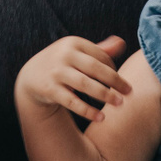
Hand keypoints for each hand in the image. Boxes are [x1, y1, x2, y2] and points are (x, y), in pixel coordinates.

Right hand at [14, 35, 131, 123]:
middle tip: (129, 92)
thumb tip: (121, 43)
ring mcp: (56, 72)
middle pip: (95, 68)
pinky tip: (101, 118)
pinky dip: (88, 110)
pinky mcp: (50, 89)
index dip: (113, 69)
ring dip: (105, 95)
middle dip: (115, 81)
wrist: (31, 76)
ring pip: (85, 85)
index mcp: (73, 43)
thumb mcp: (77, 53)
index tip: (119, 81)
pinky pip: (72, 101)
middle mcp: (64, 55)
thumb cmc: (62, 63)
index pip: (100, 56)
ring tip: (120, 104)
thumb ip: (99, 50)